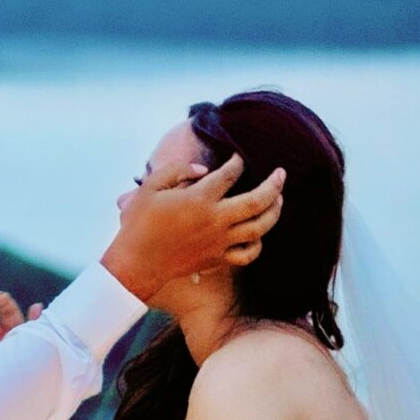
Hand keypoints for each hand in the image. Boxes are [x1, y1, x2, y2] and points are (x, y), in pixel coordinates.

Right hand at [101, 154, 284, 301]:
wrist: (137, 262)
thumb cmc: (140, 222)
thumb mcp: (151, 187)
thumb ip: (177, 170)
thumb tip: (203, 168)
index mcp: (198, 199)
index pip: (229, 174)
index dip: (237, 162)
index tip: (238, 156)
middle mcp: (215, 220)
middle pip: (257, 201)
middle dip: (274, 184)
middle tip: (282, 173)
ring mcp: (220, 242)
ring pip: (259, 227)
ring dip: (275, 211)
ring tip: (279, 199)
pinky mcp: (218, 258)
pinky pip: (248, 253)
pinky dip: (258, 244)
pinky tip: (258, 234)